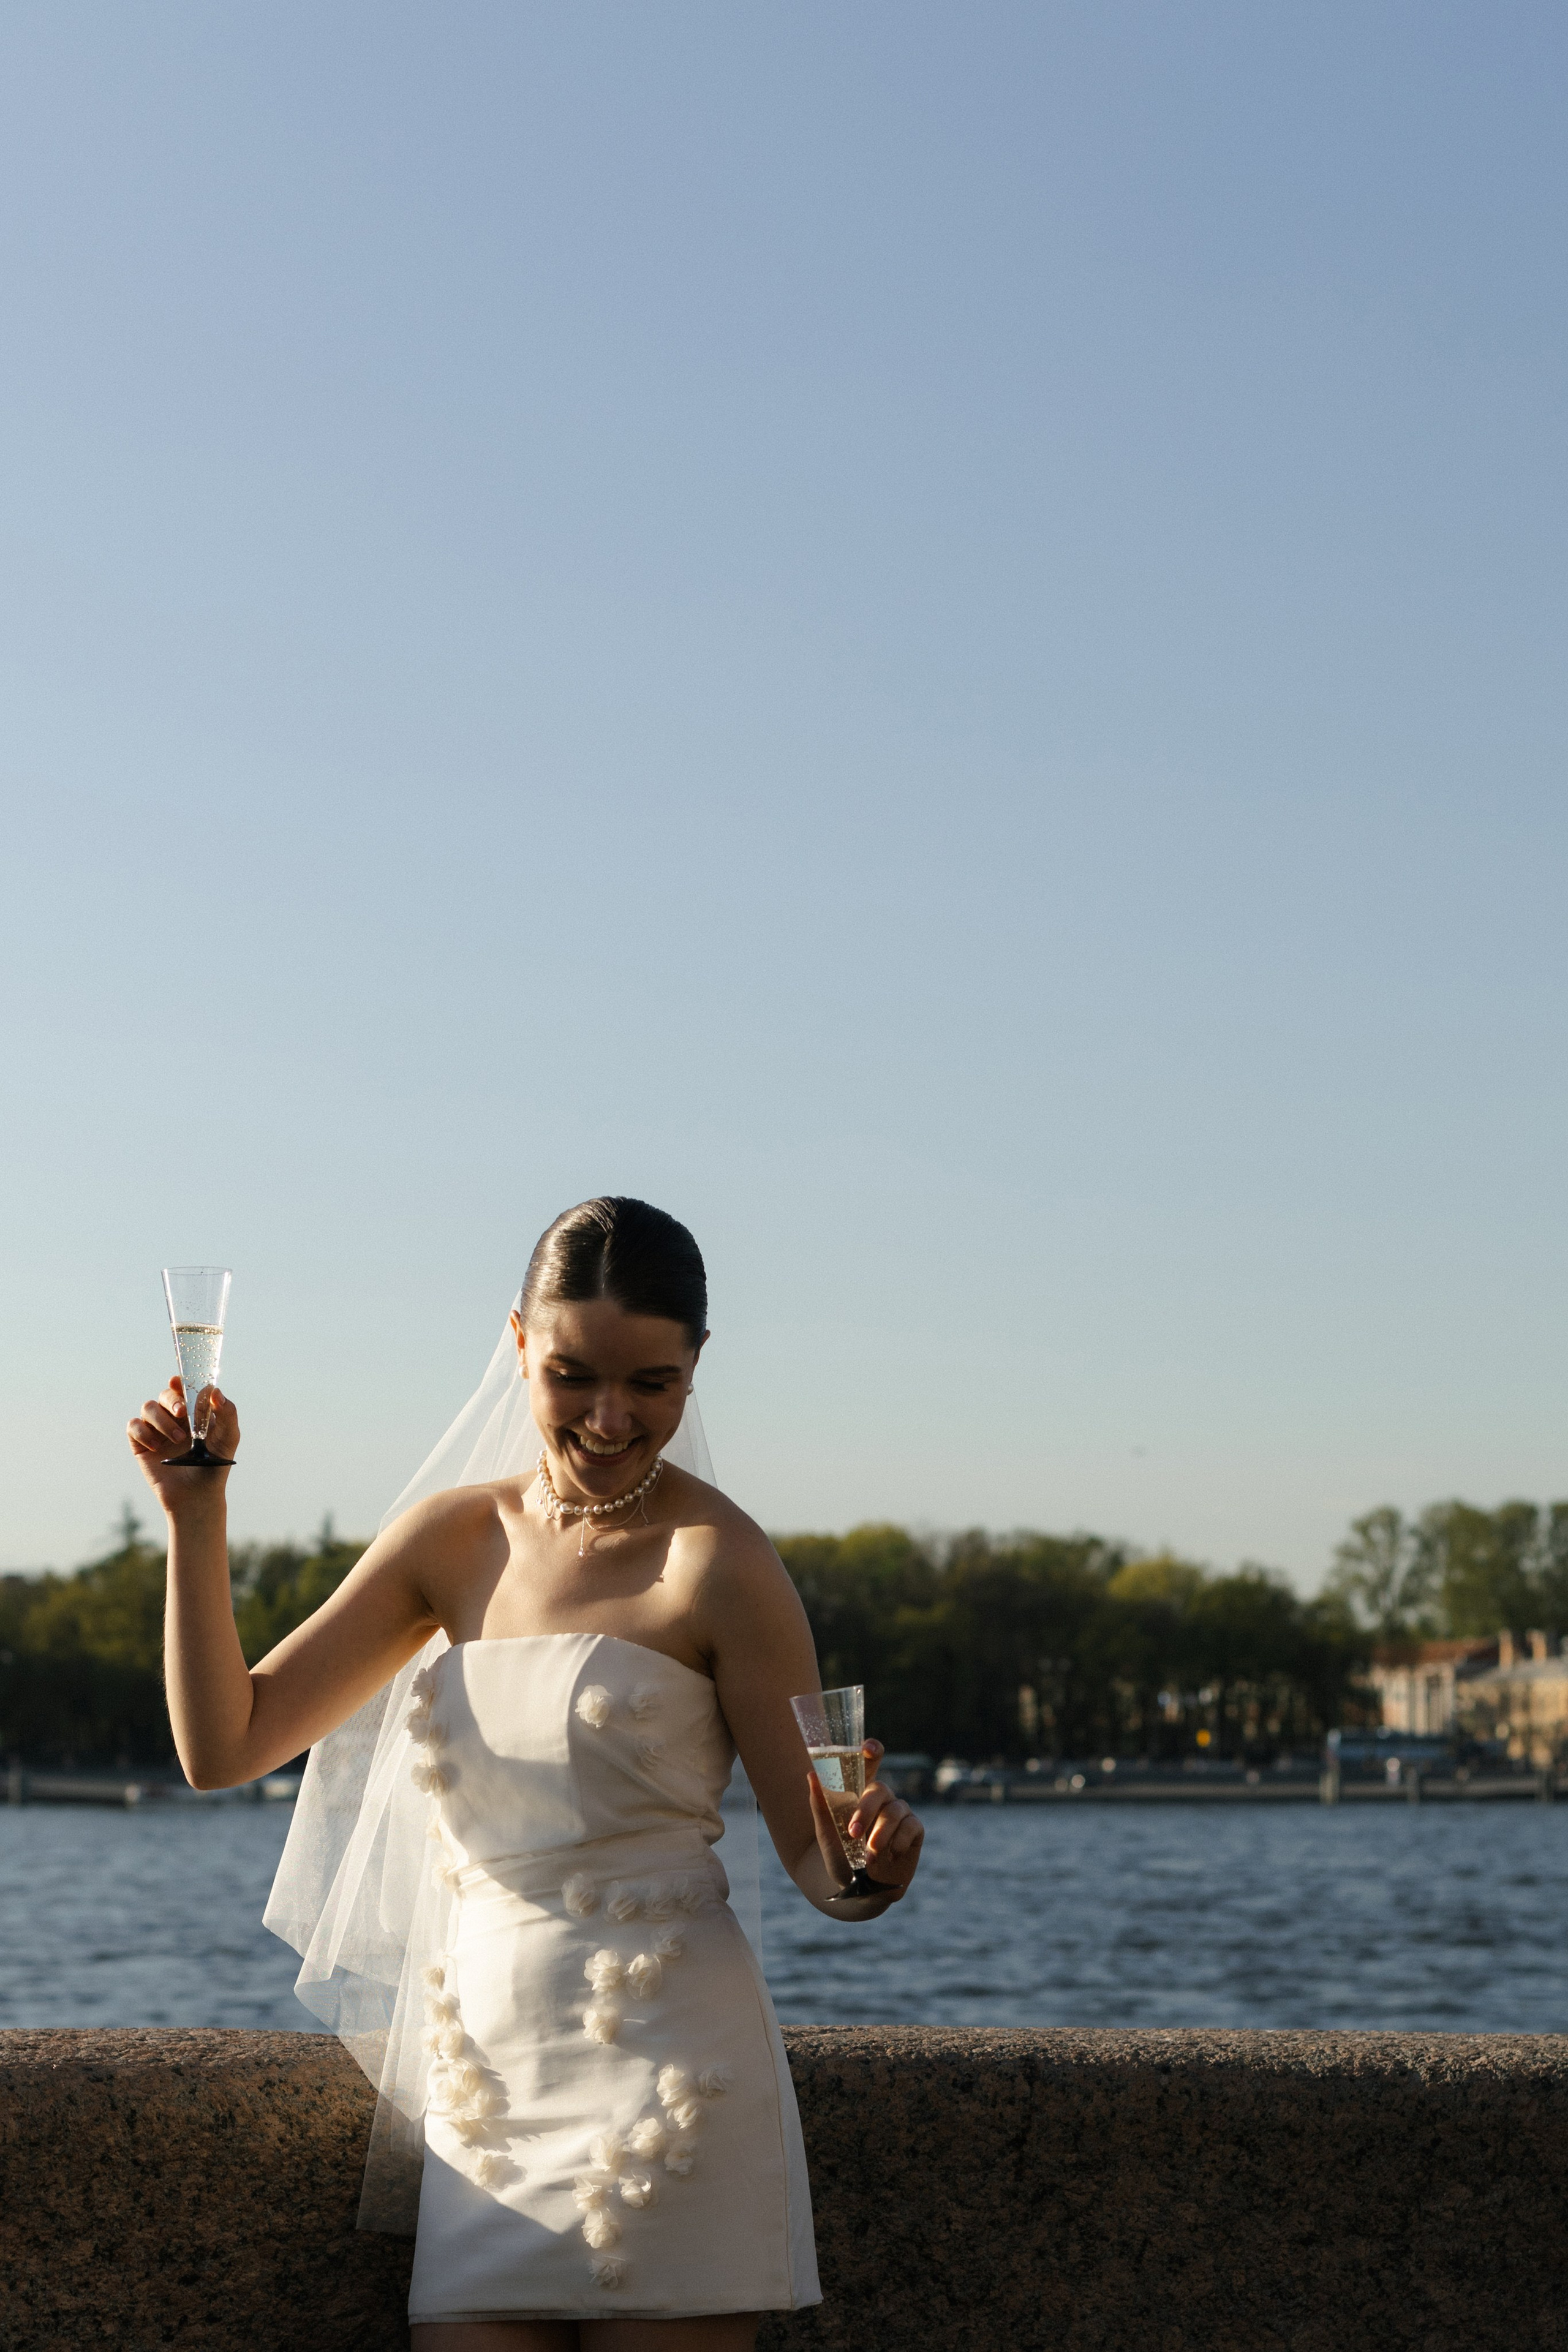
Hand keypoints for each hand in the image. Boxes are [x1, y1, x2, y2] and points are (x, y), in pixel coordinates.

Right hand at [127, 1376, 239, 1512]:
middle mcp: (173, 1418)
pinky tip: (156, 1447)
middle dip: (172, 1399)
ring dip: (161, 1420)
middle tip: (181, 1413)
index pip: (183, 1388)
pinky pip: (133, 1426)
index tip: (178, 1381)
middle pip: (165, 1394)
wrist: (197, 1495)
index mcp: (194, 1412)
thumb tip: (215, 1391)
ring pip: (148, 1407)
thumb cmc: (215, 1466)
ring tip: (177, 1440)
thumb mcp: (228, 1438)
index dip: (179, 1381)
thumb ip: (227, 1413)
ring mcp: (157, 1430)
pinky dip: (143, 1432)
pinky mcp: (142, 1445)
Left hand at [806, 1737, 924, 1903]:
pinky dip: (898, 1842)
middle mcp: (881, 1799)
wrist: (857, 1890)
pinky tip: (889, 1856)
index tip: (868, 1749)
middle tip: (853, 1834)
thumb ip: (819, 1805)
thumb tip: (811, 1774)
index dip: (872, 1751)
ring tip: (869, 1856)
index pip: (870, 1763)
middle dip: (866, 1810)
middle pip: (880, 1789)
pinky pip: (912, 1826)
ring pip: (895, 1810)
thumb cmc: (840, 1856)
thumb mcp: (826, 1833)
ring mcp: (899, 1814)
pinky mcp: (914, 1831)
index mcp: (860, 1792)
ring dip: (881, 1833)